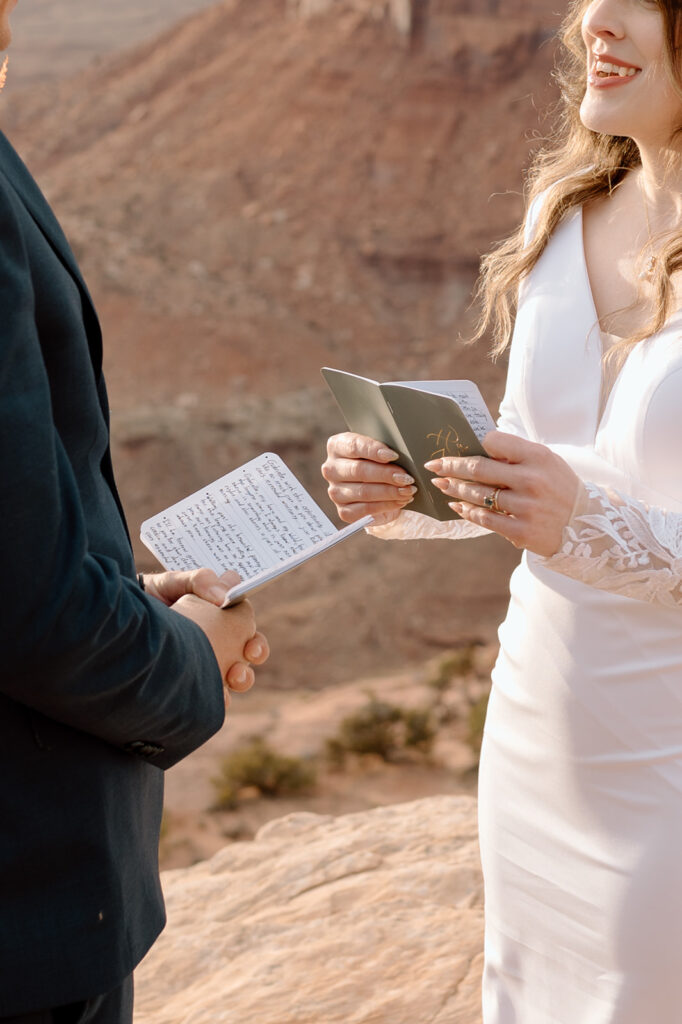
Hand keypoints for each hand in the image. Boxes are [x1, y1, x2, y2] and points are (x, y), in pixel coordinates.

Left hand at [144, 569, 269, 702]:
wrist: (119, 620)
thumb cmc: (149, 596)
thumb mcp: (173, 581)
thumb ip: (200, 580)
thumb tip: (223, 596)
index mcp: (220, 614)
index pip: (246, 623)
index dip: (253, 634)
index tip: (250, 642)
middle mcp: (219, 639)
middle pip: (249, 651)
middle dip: (256, 652)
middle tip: (250, 653)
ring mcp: (206, 662)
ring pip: (237, 676)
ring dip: (243, 678)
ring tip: (233, 677)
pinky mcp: (191, 682)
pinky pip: (212, 697)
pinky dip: (217, 699)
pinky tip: (213, 698)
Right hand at [321, 432, 416, 524]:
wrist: (376, 487)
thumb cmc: (379, 462)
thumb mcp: (380, 450)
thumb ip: (385, 449)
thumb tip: (400, 457)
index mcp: (337, 446)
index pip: (354, 446)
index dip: (374, 450)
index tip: (393, 455)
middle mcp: (331, 469)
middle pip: (359, 470)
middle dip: (386, 474)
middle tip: (406, 478)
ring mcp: (335, 492)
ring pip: (364, 492)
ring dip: (390, 492)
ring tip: (408, 490)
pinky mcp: (344, 511)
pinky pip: (366, 510)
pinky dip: (387, 505)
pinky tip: (401, 501)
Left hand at [425, 430, 580, 556]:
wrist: (588, 525)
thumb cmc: (559, 488)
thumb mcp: (547, 462)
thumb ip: (517, 454)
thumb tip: (477, 446)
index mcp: (538, 457)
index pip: (495, 442)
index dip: (473, 443)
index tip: (456, 446)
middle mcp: (532, 480)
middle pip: (479, 469)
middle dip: (451, 466)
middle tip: (434, 465)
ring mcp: (526, 507)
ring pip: (478, 495)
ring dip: (454, 489)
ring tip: (441, 484)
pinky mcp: (521, 531)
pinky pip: (485, 519)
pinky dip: (467, 511)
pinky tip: (457, 506)